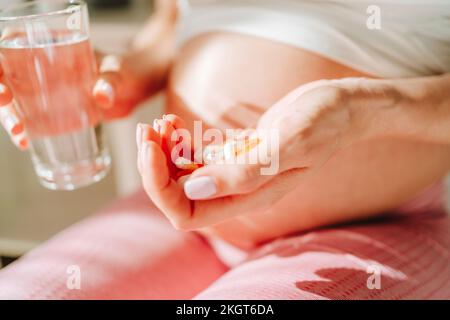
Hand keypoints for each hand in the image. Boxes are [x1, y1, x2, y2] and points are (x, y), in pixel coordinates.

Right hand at [1, 0, 176, 149]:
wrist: (139, 86)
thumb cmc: (129, 70)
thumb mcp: (120, 72)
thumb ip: (112, 81)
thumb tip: (102, 95)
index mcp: (53, 47)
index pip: (11, 47)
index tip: (3, 87)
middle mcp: (43, 66)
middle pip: (8, 77)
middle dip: (2, 97)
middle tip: (14, 120)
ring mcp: (47, 88)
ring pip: (17, 99)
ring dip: (10, 117)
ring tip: (21, 137)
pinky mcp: (55, 108)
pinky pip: (33, 115)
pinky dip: (26, 128)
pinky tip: (27, 143)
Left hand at [137, 78, 402, 229]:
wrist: (342, 107)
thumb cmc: (323, 122)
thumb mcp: (289, 144)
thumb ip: (245, 171)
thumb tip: (194, 189)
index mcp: (250, 196)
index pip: (189, 212)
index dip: (163, 188)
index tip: (153, 151)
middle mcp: (240, 190)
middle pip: (180, 196)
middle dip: (156, 168)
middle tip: (148, 132)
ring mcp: (237, 172)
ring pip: (185, 176)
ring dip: (164, 153)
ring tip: (160, 124)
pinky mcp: (237, 154)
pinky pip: (197, 157)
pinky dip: (179, 143)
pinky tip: (173, 123)